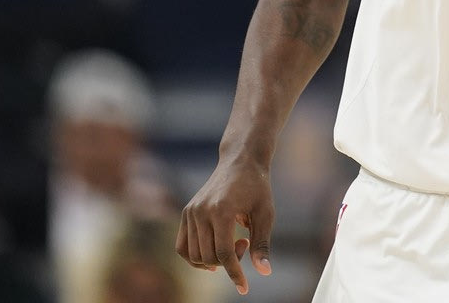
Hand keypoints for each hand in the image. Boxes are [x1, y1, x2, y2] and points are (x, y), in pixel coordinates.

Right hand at [176, 157, 275, 295]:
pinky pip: (182, 246)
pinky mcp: (186, 212)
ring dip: (213, 260)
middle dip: (229, 261)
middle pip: (209, 257)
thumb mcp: (266, 214)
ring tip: (233, 242)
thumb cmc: (258, 187)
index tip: (244, 287)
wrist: (241, 161)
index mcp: (222, 210)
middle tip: (245, 243)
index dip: (234, 273)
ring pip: (194, 255)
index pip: (223, 253)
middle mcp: (201, 211)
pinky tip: (214, 251)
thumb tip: (265, 272)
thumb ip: (262, 243)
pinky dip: (195, 256)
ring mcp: (191, 211)